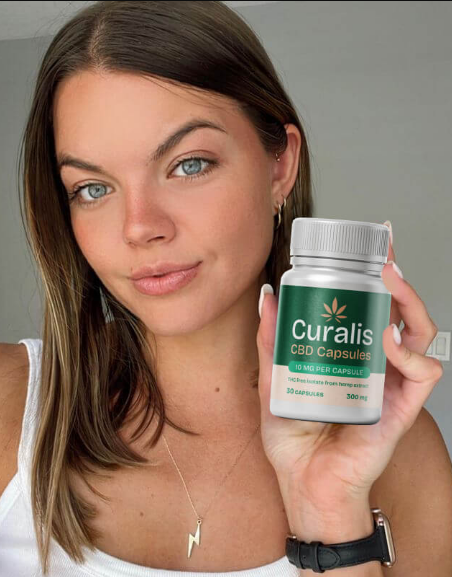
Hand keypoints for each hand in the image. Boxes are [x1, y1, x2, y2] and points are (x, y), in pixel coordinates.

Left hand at [256, 226, 442, 516]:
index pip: (370, 306)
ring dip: (410, 302)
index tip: (369, 245)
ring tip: (388, 279)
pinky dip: (409, 352)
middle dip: (397, 277)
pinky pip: (422, 372)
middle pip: (400, 311)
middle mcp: (375, 364)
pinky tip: (389, 338)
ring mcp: (391, 383)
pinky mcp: (400, 406)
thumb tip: (267, 297)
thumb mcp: (274, 380)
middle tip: (383, 252)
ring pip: (421, 333)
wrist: (303, 483)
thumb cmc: (293, 439)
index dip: (375, 275)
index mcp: (350, 354)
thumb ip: (271, 342)